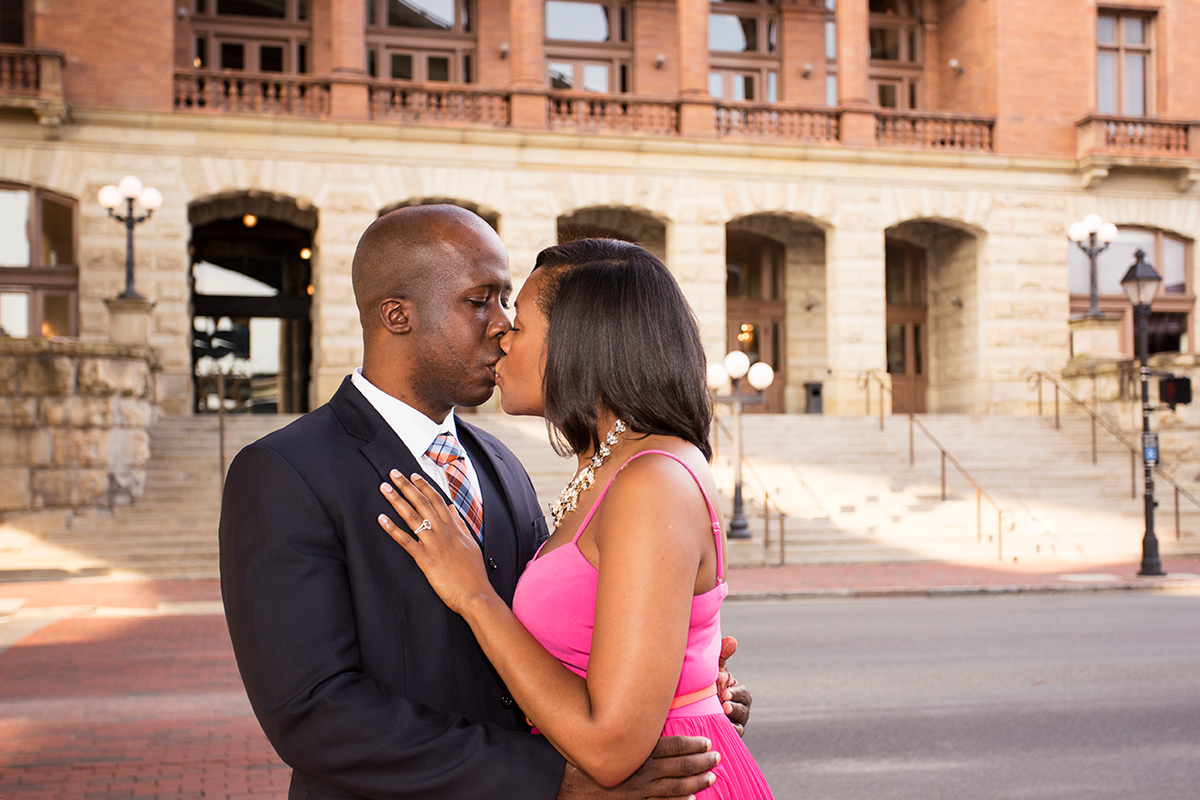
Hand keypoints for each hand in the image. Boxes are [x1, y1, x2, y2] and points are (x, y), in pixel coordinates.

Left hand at [377, 471, 492, 615]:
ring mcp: (434, 544)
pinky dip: (392, 529)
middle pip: (423, 503)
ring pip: (413, 517)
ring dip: (397, 500)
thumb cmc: (474, 573)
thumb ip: (461, 525)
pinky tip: (382, 519)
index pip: (437, 500)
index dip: (424, 486)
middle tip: (393, 473)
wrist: (476, 594)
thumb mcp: (471, 544)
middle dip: (407, 486)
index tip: (413, 475)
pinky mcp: (426, 559)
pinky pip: (406, 540)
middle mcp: (444, 532)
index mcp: (455, 528)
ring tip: (385, 488)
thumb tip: (452, 509)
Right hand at [556, 736, 718, 798]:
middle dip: (700, 762)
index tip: (706, 741)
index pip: (671, 746)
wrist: (564, 785)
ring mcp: (638, 791)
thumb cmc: (580, 756)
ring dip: (695, 782)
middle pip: (678, 767)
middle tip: (717, 758)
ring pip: (674, 787)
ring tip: (711, 777)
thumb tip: (635, 704)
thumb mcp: (600, 733)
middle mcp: (640, 771)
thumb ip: (620, 723)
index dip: (691, 744)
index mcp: (636, 751)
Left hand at [717, 636, 751, 735]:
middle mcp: (740, 708)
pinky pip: (733, 736)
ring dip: (732, 720)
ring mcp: (735, 722)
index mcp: (739, 693)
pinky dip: (729, 733)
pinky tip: (722, 731)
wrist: (694, 705)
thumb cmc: (707, 683)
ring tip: (722, 716)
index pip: (743, 694)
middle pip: (743, 710)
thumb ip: (723, 655)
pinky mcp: (728, 734)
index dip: (735, 694)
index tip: (724, 693)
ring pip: (739, 724)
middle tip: (724, 706)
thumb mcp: (714, 669)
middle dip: (734, 707)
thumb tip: (732, 640)